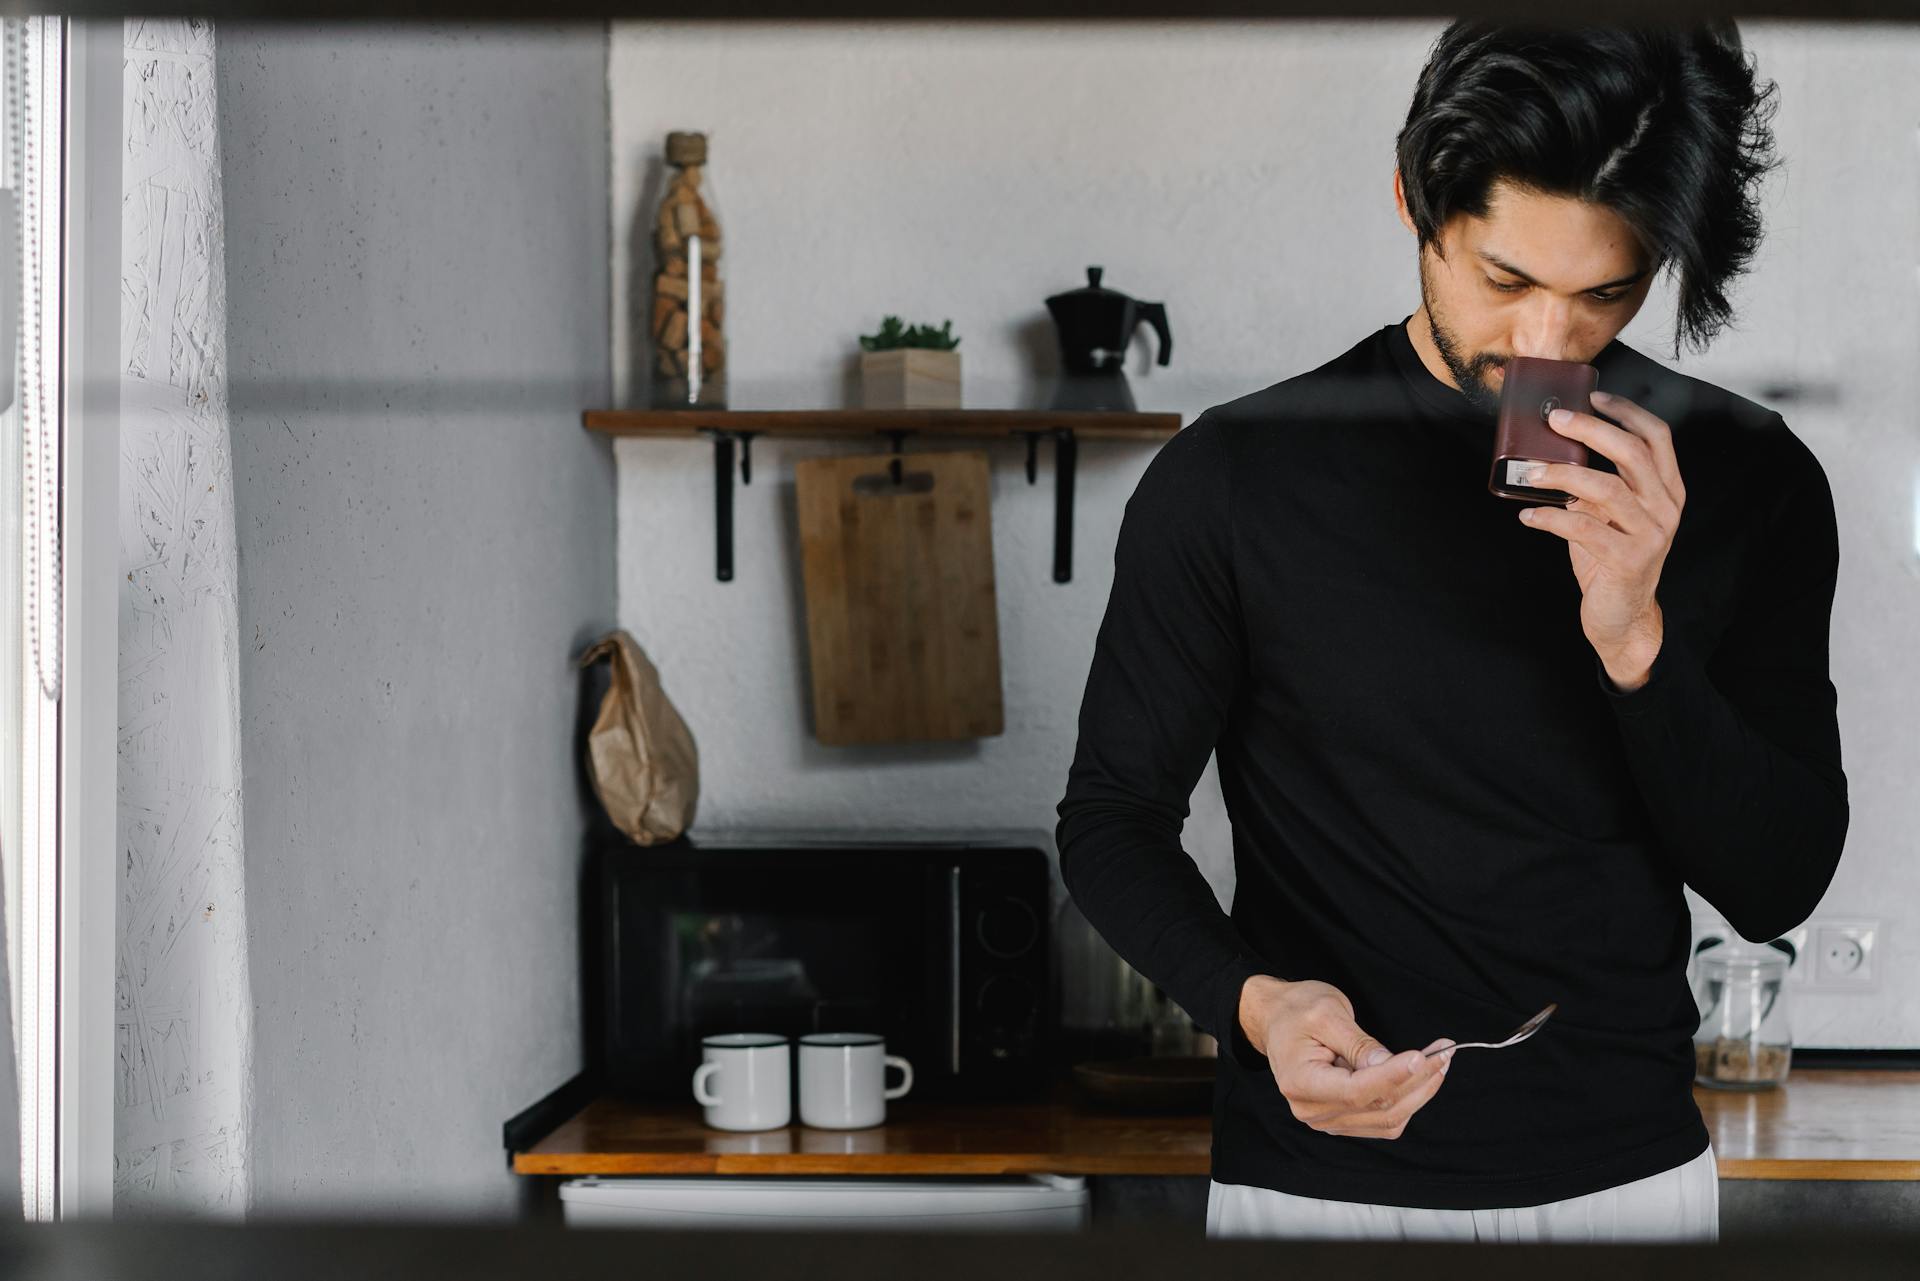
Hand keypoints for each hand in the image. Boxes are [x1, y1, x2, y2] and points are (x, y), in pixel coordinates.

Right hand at [1238, 976, 1454, 1139]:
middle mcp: (1312, 1110)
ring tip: (1440, 1060)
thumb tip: (1393, 1065)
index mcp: (1300, 1083)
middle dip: (1418, 1081)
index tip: (1424, 1056)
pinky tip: (1422, 1075)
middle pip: (1377, 1109)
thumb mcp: (1327, 1013)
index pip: (1356, 1091)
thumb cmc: (1297, 1010)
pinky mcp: (1342, 1119)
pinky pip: (1383, 1120)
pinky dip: (1408, 1099)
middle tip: (1445, 1051)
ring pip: (1387, 1119)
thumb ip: (1359, 1044)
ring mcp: (1327, 1119)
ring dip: (1419, 1092)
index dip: (1393, 1077)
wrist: (1276, 1019)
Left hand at [1516, 390, 1685, 688]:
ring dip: (1560, 474)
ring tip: (1528, 472)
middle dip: (1590, 429)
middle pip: (1632, 452)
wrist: (1623, 615)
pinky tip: (1527, 516)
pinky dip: (1549, 518)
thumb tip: (1551, 450)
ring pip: (1605, 489)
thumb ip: (1595, 484)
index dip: (1627, 411)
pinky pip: (1582, 528)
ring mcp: (1651, 534)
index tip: (1593, 396)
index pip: (1657, 436)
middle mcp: (1666, 507)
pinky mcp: (1628, 560)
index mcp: (1667, 489)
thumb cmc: (1610, 557)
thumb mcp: (1608, 515)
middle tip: (1554, 420)